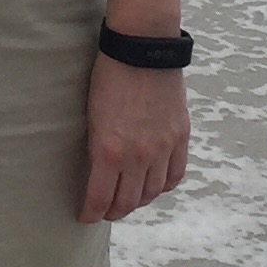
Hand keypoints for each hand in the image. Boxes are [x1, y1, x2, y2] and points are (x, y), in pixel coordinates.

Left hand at [78, 52, 189, 223]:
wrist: (142, 49)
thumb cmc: (108, 77)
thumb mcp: (92, 116)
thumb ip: (98, 149)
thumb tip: (97, 173)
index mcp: (109, 150)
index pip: (100, 199)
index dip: (92, 213)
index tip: (86, 217)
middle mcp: (138, 155)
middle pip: (128, 202)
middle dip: (114, 211)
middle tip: (106, 210)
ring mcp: (162, 147)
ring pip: (152, 192)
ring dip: (139, 200)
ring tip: (129, 199)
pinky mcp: (180, 137)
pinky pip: (175, 175)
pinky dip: (164, 185)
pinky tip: (154, 184)